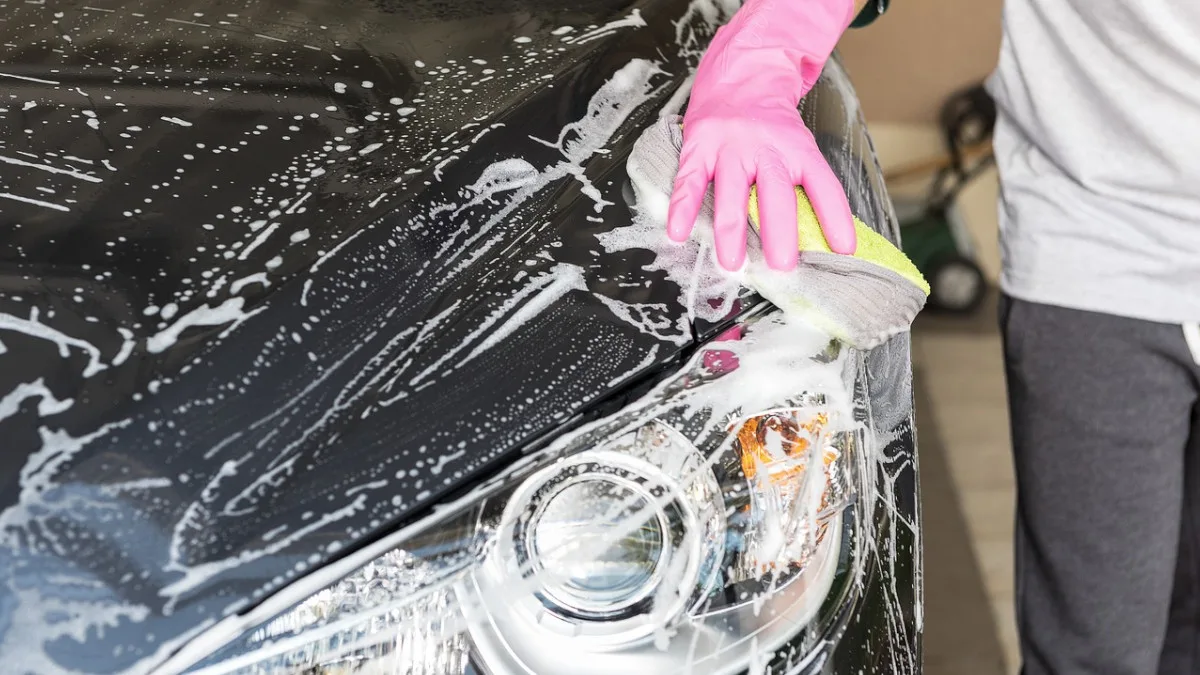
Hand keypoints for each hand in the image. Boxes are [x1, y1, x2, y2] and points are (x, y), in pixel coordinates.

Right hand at [663, 0, 859, 271]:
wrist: (742, 70)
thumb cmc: (772, 122)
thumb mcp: (798, 145)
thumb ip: (806, 186)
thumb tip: (827, 238)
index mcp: (798, 149)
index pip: (823, 186)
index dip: (836, 218)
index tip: (844, 249)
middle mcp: (767, 148)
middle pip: (776, 195)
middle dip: (780, 233)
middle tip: (782, 266)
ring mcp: (730, 147)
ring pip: (732, 193)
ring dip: (732, 232)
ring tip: (733, 263)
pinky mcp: (699, 146)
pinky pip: (689, 181)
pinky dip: (682, 209)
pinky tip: (677, 233)